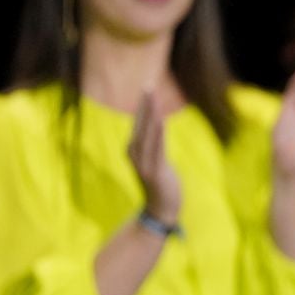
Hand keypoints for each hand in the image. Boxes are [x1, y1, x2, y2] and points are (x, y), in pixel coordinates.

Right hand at [127, 87, 182, 222]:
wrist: (160, 209)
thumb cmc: (160, 183)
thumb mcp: (154, 161)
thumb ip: (152, 145)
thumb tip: (155, 127)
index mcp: (133, 150)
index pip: (138, 123)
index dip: (143, 106)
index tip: (147, 89)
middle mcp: (134, 154)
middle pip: (140, 124)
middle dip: (146, 104)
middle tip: (148, 85)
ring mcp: (143, 162)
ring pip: (148, 133)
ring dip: (151, 114)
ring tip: (154, 97)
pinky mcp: (154, 170)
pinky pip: (156, 147)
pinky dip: (158, 132)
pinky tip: (160, 119)